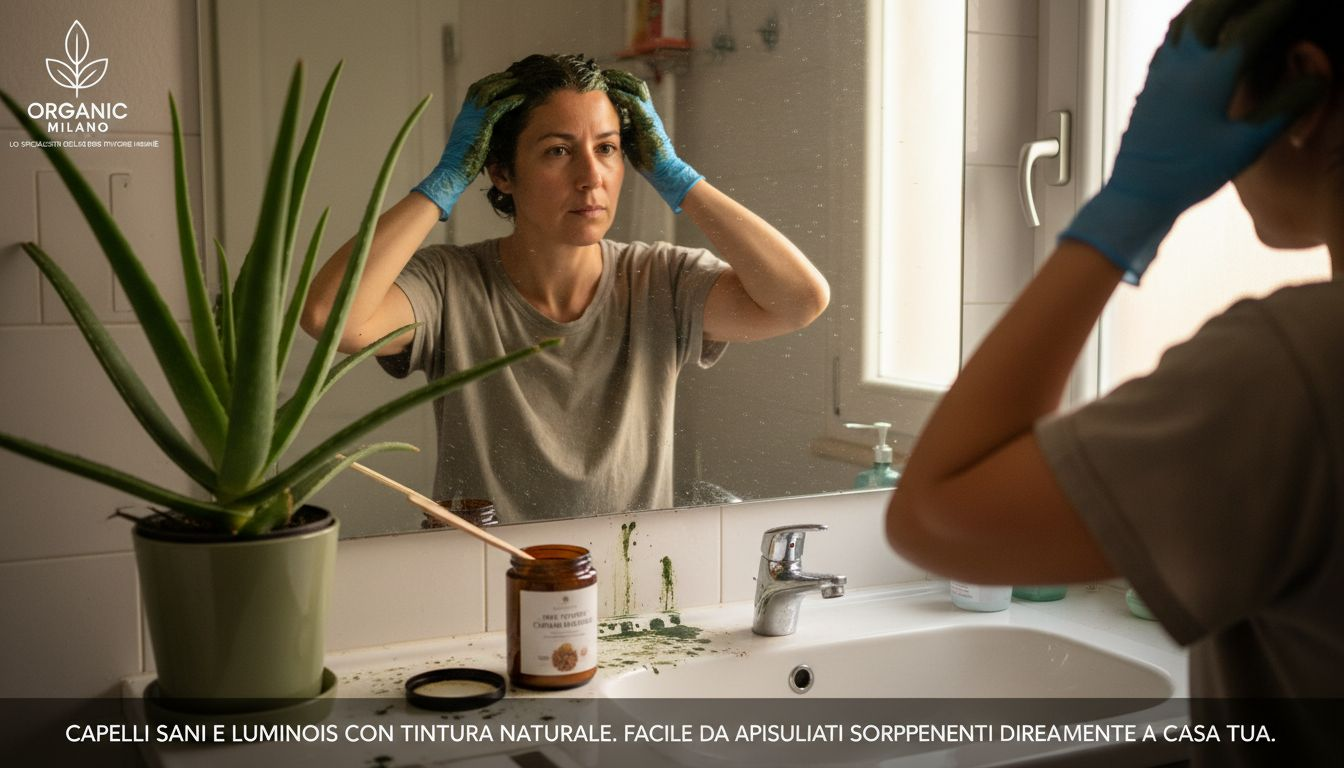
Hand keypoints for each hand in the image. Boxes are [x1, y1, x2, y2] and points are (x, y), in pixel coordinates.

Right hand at [413, 73, 523, 219]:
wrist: (453, 172)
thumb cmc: (464, 164)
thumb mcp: (474, 143)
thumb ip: (483, 133)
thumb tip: (497, 131)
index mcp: (465, 116)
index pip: (476, 92)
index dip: (489, 84)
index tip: (502, 80)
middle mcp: (467, 113)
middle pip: (482, 87)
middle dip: (498, 80)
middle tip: (513, 76)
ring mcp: (473, 118)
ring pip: (490, 94)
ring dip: (505, 86)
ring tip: (518, 81)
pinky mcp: (481, 126)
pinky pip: (497, 108)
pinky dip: (509, 101)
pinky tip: (520, 98)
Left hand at [605, 70, 703, 211]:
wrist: (664, 171)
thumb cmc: (647, 159)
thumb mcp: (632, 138)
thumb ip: (624, 127)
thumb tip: (609, 124)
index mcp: (644, 114)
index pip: (633, 91)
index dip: (620, 82)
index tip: (605, 78)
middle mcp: (648, 111)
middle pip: (635, 85)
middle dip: (619, 77)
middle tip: (604, 72)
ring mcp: (650, 115)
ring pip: (637, 90)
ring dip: (621, 82)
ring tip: (606, 77)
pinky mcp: (649, 123)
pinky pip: (635, 105)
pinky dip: (623, 97)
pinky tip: (612, 93)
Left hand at [1061, 0, 1311, 283]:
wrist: (1137, 195)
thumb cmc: (1190, 174)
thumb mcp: (1246, 145)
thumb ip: (1284, 108)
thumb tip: (1318, 80)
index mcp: (1210, 76)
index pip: (1251, 27)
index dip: (1277, 8)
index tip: (1294, 0)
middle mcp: (1181, 65)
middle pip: (1210, 9)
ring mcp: (1160, 73)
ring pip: (1184, 20)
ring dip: (1210, 3)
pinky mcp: (1148, 85)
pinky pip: (1168, 39)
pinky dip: (1187, 22)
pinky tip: (1193, 28)